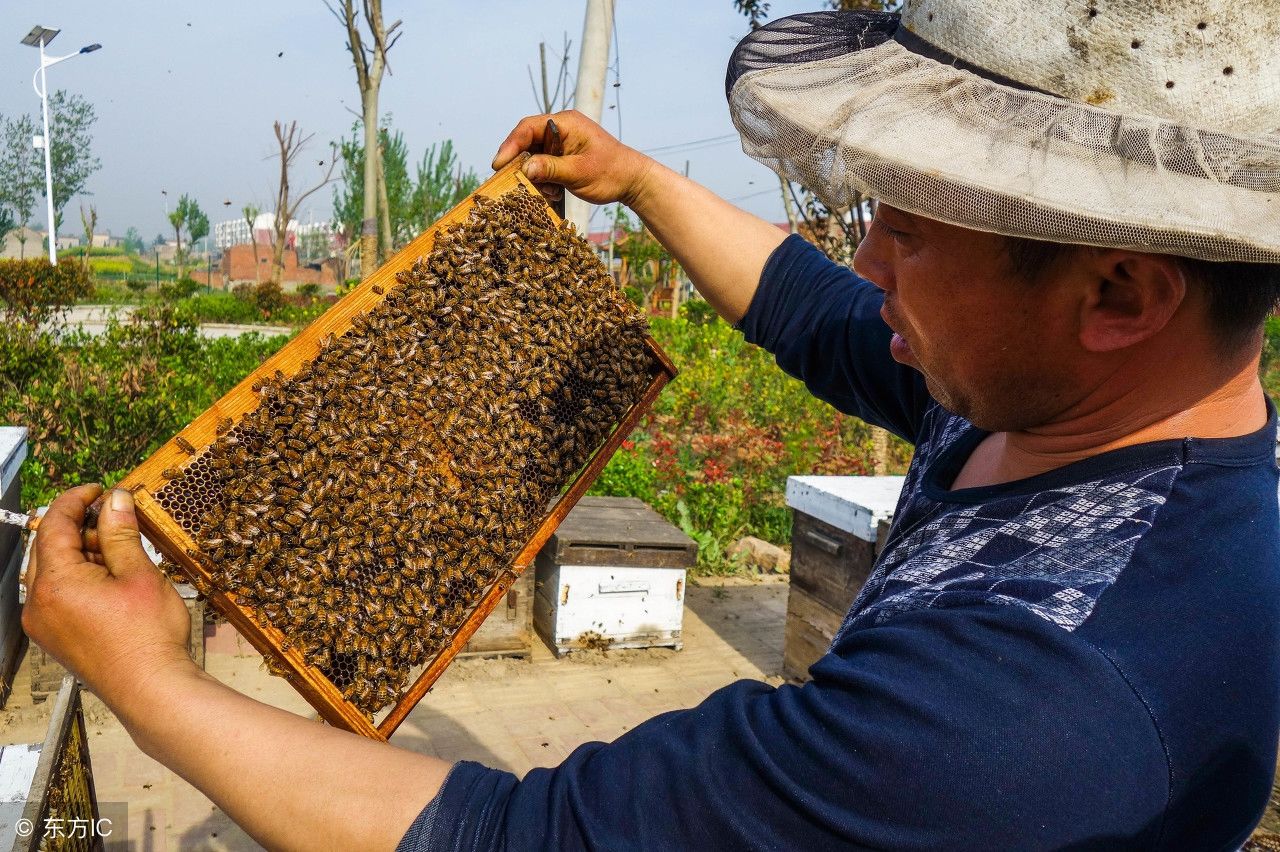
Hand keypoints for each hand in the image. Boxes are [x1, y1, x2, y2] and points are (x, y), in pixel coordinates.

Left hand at [23, 485, 194, 703]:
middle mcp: (39, 603)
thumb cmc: (147, 637)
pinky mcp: (55, 638)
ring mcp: (44, 624)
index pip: (55, 525)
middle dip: (79, 528)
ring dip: (80, 554)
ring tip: (119, 553)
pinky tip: (109, 580)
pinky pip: (57, 595)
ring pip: (52, 571)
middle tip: (112, 518)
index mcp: (56, 583)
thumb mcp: (139, 573)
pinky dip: (78, 579)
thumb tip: (116, 501)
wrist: (150, 688)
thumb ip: (120, 533)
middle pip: (48, 547)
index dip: (76, 500)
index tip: (97, 490)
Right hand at [492, 110, 656, 209]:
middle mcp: (561, 128)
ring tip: (547, 190)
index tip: (498, 164)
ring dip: (534, 175)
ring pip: (534, 155)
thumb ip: (550, 168)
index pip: (528, 128)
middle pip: (527, 141)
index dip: (510, 145)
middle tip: (512, 182)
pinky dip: (543, 178)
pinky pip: (543, 164)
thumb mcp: (578, 172)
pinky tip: (552, 191)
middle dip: (520, 163)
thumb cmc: (610, 172)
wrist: (632, 180)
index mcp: (565, 123)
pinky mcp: (563, 155)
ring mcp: (562, 141)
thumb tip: (523, 167)